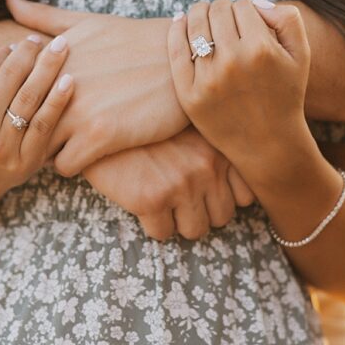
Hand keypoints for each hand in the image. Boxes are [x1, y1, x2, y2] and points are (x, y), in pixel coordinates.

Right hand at [0, 34, 73, 198]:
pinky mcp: (26, 160)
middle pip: (11, 79)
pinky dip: (58, 100)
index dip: (7, 51)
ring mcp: (3, 146)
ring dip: (48, 68)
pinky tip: (70, 80)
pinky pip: (45, 124)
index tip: (20, 44)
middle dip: (29, 53)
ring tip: (61, 47)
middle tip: (43, 40)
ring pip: (29, 98)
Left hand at [6, 0, 188, 175]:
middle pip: (17, 120)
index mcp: (49, 56)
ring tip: (65, 143)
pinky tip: (86, 153)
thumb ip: (44, 17)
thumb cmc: (136, 40)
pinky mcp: (100, 135)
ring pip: (36, 147)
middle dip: (23, 129)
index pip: (7, 87)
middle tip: (40, 133)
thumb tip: (10, 0)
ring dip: (46, 150)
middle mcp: (57, 82)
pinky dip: (71, 164)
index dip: (14, 100)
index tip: (28, 107)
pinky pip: (63, 166)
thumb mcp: (87, 22)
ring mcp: (77, 109)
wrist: (184, 59)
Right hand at [82, 127, 256, 240]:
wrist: (97, 112)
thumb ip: (208, 145)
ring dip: (179, 221)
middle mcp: (207, 165)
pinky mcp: (151, 198)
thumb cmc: (140, 117)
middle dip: (202, 210)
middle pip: (222, 216)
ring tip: (162, 199)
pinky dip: (151, 223)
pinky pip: (162, 232)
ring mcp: (181, 183)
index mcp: (218, 145)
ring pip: (195, 230)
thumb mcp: (185, 121)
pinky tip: (140, 199)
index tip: (208, 190)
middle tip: (179, 196)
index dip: (225, 196)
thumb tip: (224, 180)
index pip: (247, 194)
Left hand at [167, 0, 315, 168]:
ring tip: (204, 16)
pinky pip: (175, 49)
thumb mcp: (301, 55)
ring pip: (195, 24)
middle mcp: (232, 62)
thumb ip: (287, 19)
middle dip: (222, 9)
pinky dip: (177, 29)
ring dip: (199, 13)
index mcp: (261, 49)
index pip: (243, 5)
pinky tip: (181, 23)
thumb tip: (255, 2)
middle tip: (224, 17)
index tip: (245, 19)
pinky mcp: (188, 94)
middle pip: (217, 10)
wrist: (268, 145)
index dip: (245, 8)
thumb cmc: (285, 94)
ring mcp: (207, 79)